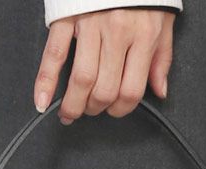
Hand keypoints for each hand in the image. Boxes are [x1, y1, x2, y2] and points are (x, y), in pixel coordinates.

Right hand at [34, 9, 175, 123]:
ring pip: (81, 79)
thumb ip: (162, 59)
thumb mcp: (163, 22)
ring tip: (69, 114)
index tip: (114, 110)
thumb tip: (160, 91)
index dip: (121, 109)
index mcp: (143, 36)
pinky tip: (42, 101)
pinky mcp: (67, 17)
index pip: (131, 91)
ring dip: (74, 105)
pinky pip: (54, 54)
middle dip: (97, 109)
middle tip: (93, 110)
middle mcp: (118, 32)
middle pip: (105, 90)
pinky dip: (45, 81)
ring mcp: (90, 25)